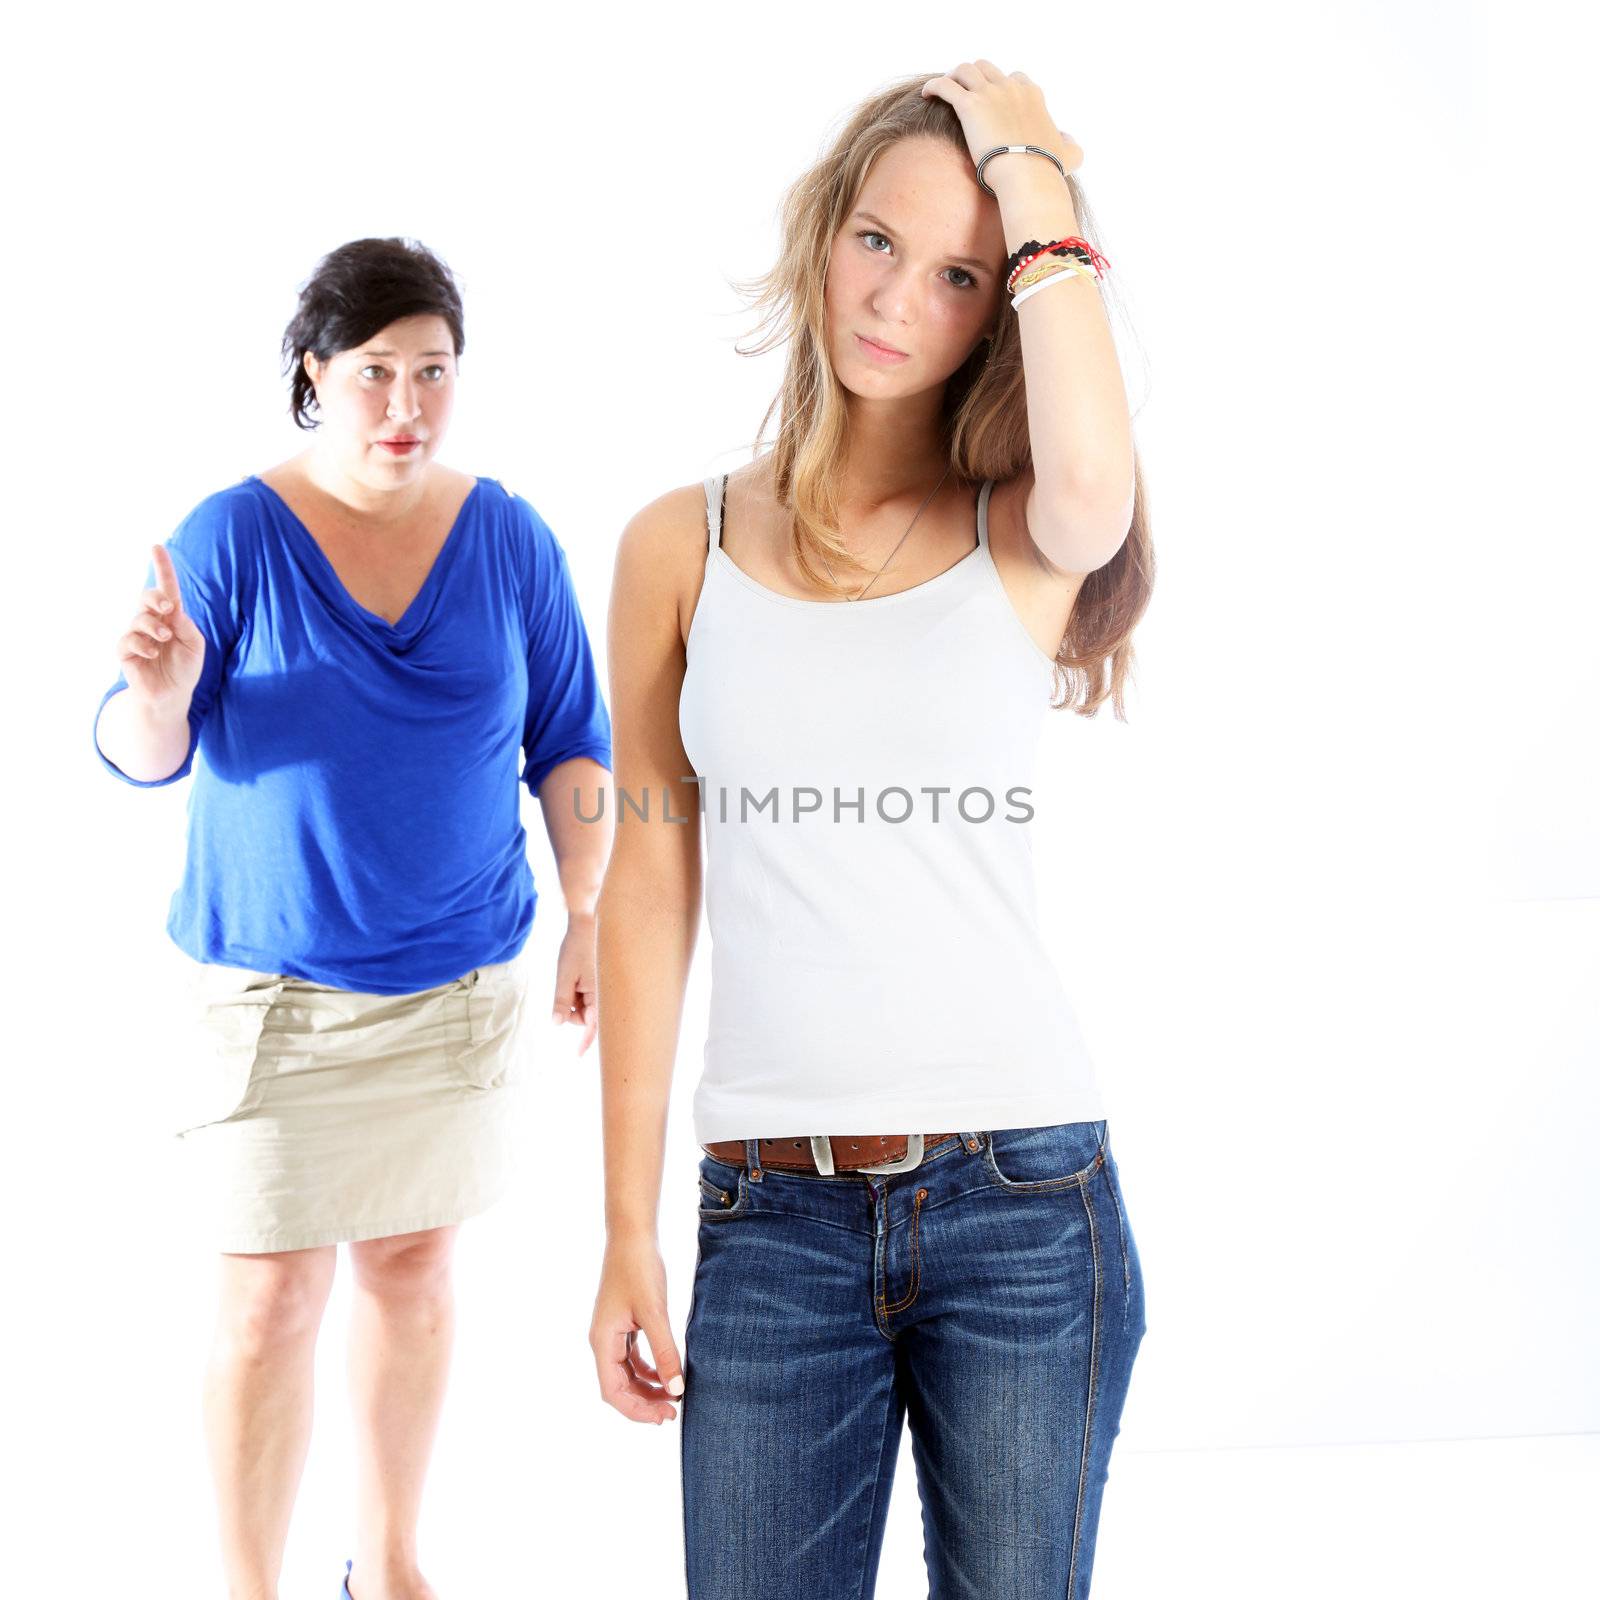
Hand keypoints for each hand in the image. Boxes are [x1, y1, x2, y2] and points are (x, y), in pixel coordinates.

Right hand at [118, 544, 204, 706]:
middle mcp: (152, 622)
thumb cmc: (185, 668)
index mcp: (171, 617)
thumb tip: (172, 610)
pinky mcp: (125, 652)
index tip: (156, 547)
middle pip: (147, 597)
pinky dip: (142, 644)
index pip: (166, 589)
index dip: (162, 568)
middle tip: (168, 608)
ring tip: (165, 639)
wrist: (173, 696)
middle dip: (155, 597)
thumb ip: (186, 626)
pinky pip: (128, 640)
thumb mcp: (195, 645)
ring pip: (138, 619)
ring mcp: (137, 636)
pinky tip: (153, 653)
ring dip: (153, 627)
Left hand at [551, 912, 597, 1051]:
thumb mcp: (565, 975)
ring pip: (586, 1006)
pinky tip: (577, 975)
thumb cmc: (578, 947)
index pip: (593, 1026)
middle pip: (586, 1017)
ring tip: (572, 976)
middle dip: (573, 1011)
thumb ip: (562, 1001)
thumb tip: (558, 1024)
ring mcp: (605, 987)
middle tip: (566, 989)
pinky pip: (589, 995)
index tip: (577, 1055)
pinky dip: (579, 992)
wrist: (591, 921)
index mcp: (600, 995)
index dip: (585, 1042)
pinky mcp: (602, 981)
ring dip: (575, 999)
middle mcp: (606, 993)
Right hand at [589, 1236, 683, 1423]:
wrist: (632, 1236)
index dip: (637, 1410)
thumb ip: (665, 1352)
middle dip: (643, 1402)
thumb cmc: (639, 1269)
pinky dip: (647, 1370)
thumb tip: (675, 1389)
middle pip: (618, 1387)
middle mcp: (603, 1340)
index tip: (664, 1416)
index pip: (614, 1391)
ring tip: (672, 1397)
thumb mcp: (655, 1313)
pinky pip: (631, 1358)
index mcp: (603, 1341)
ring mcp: (612, 1332)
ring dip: (646, 1388)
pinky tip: (666, 1374)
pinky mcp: (623, 1324)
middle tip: (673, 1412)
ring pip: (625, 1374)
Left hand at [920, 60, 1083, 182]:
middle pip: (986, 68)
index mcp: (1032, 95)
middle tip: (962, 93)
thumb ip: (1070, 145)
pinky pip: (946, 85)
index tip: (990, 101)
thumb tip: (1069, 142)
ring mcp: (990, 94)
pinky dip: (935, 86)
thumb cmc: (1047, 170)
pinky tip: (926, 93)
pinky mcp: (969, 105)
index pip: (1014, 78)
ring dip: (953, 76)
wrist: (1028, 176)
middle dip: (973, 77)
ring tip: (943, 91)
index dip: (999, 87)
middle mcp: (1011, 88)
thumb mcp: (1069, 155)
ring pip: (965, 70)